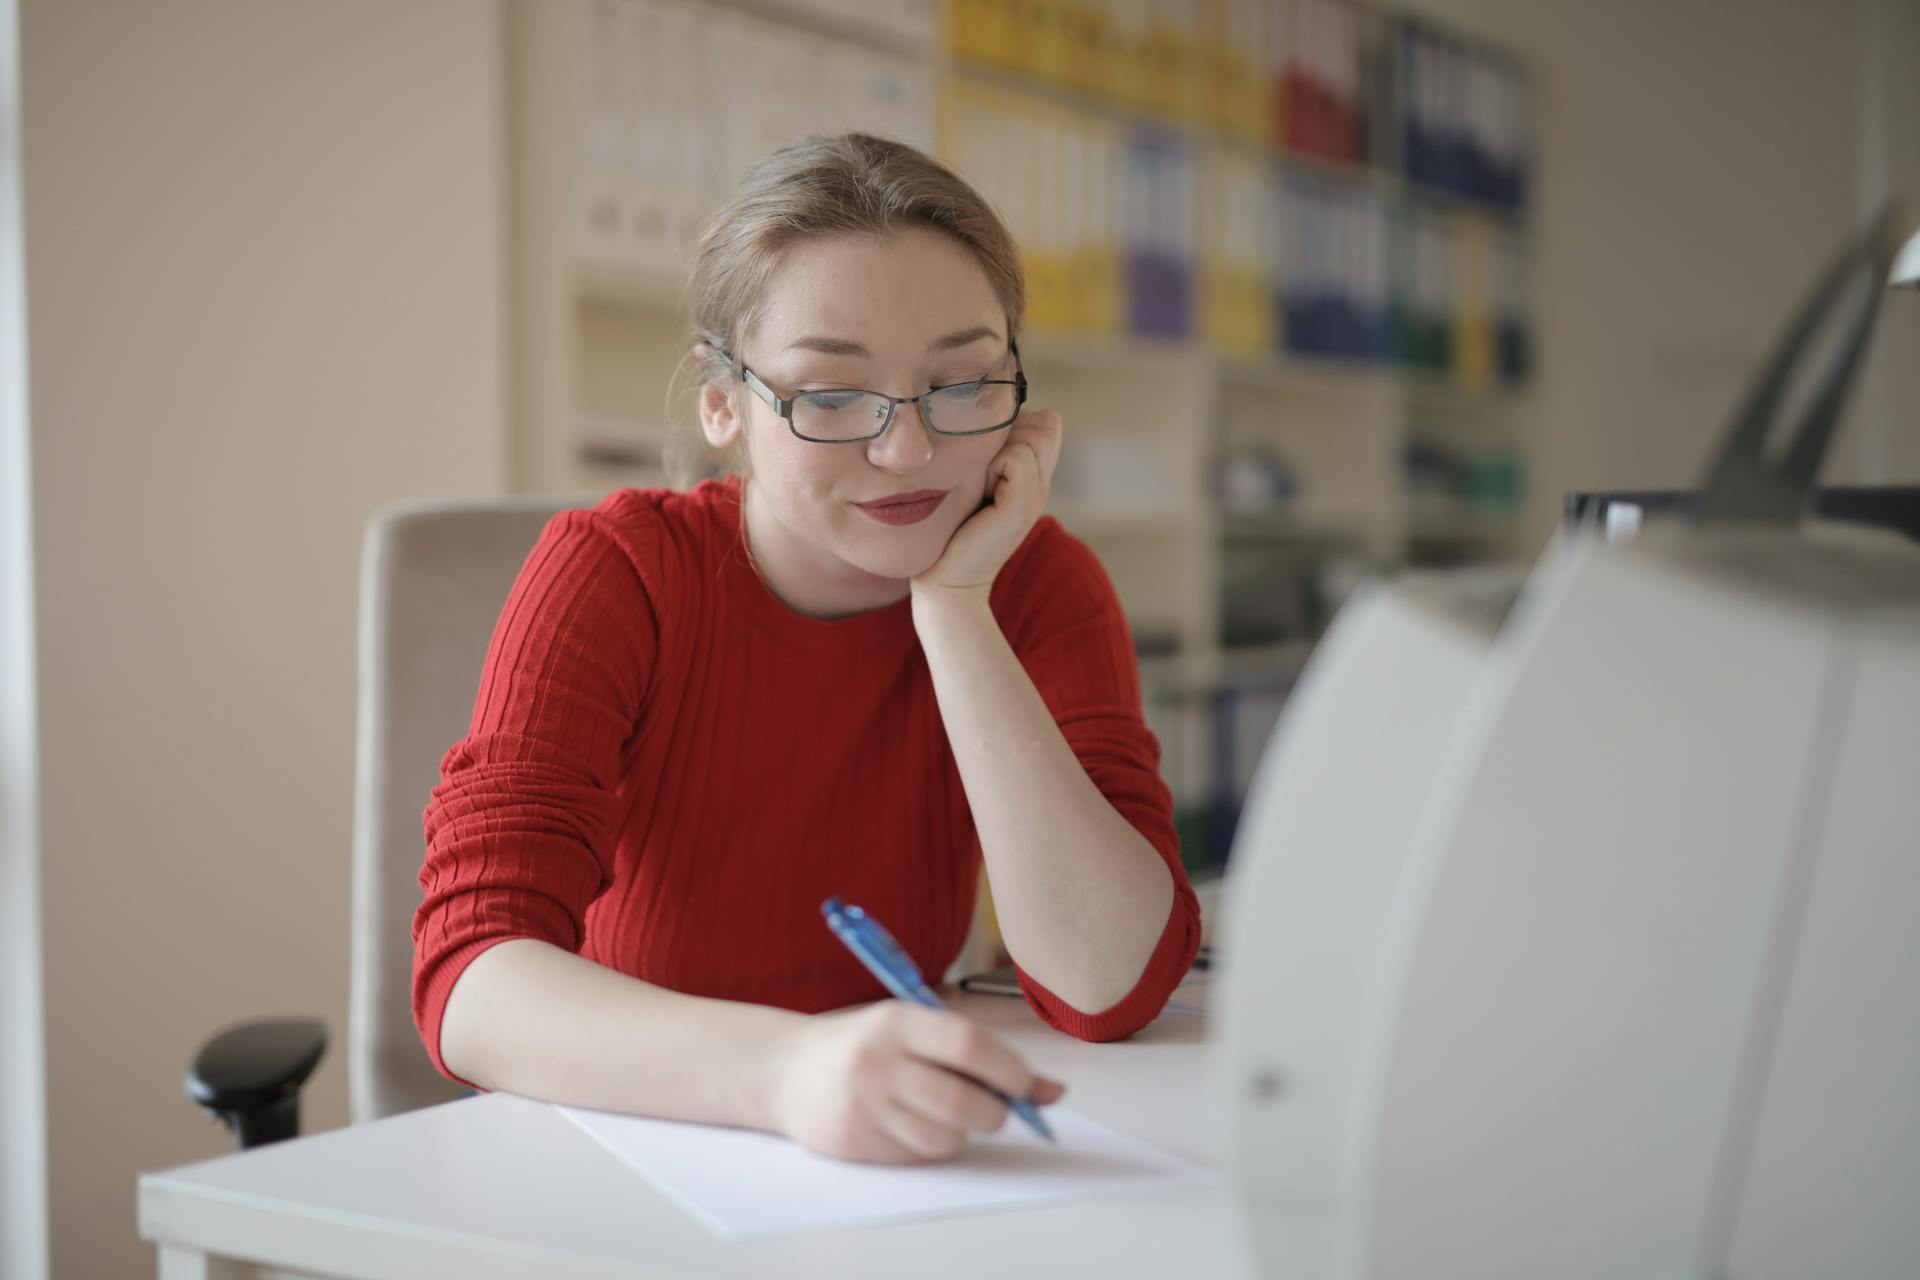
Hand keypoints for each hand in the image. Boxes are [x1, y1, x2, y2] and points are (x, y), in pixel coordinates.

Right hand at [769, 1001, 1067, 1163]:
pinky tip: (909, 1124)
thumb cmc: (867, 1045)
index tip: (1026, 1085)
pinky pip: (917, 1157)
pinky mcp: (853, 1141)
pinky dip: (929, 1145)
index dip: (1009, 1070)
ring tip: (943, 1111)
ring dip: (960, 1132)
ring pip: (944, 1138)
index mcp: (898, 1020)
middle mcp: (878, 1061)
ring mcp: (863, 1105)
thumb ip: (980, 1054)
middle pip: (962, 1103)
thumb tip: (1052, 1092)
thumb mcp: (915, 1030)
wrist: (786, 1070)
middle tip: (995, 1109)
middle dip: (994, 1113)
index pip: (968, 1045)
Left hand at [911, 410, 1063, 602]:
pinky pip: (1017, 458)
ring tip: (978, 484)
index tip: (984, 459)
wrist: (946, 580)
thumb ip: (989, 450)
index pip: (1045, 422)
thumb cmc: (949, 528)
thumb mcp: (973, 479)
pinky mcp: (1021, 509)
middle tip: (980, 473)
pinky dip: (992, 467)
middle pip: (1044, 425)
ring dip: (995, 451)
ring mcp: (1036, 496)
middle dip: (1006, 436)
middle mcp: (1041, 483)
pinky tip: (978, 492)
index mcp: (1033, 475)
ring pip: (1031, 437)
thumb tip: (991, 412)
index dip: (1014, 427)